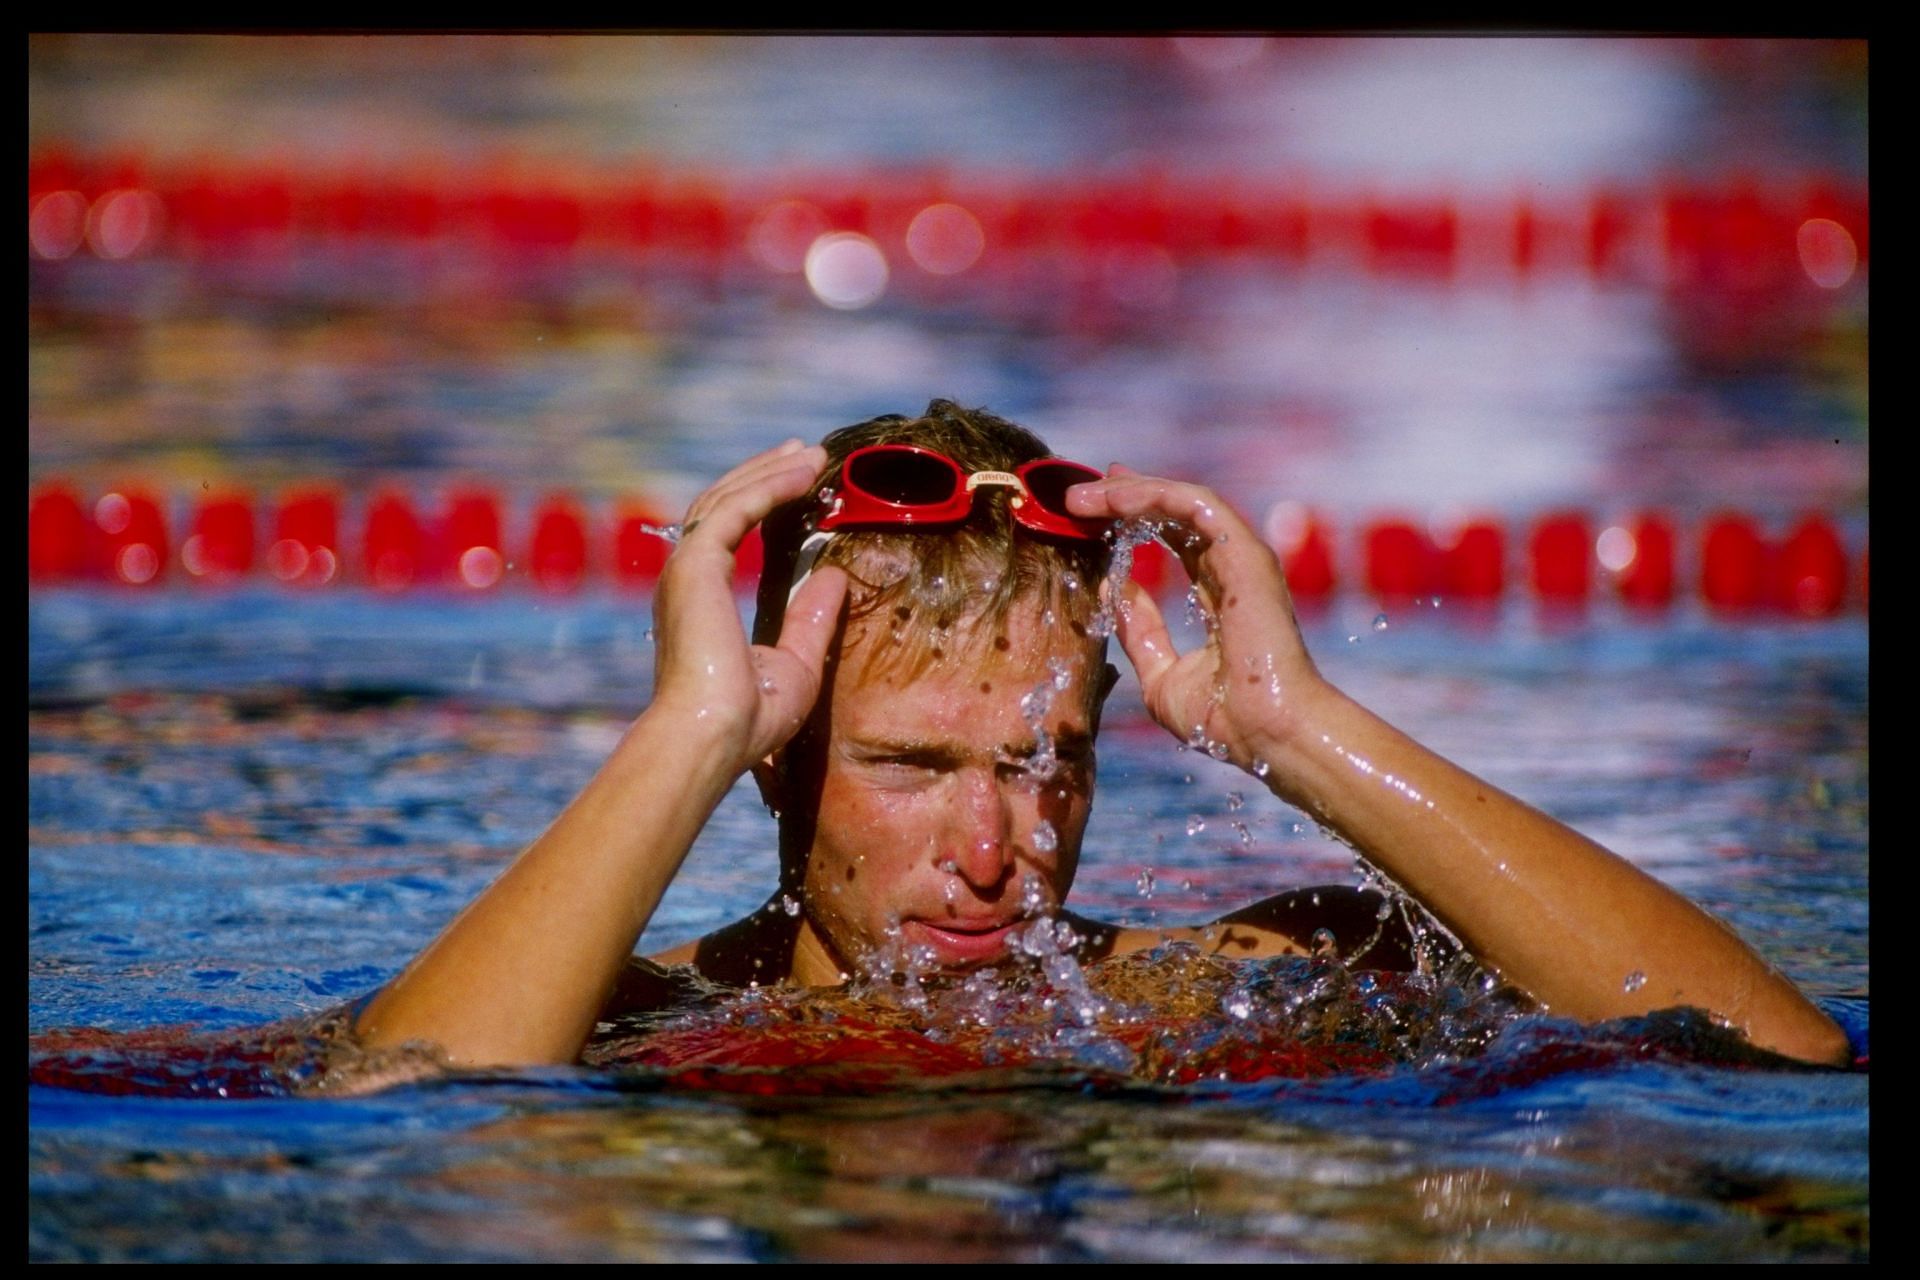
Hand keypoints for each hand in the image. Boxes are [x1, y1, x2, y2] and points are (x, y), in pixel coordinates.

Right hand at [649, 440, 847, 770]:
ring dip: (770, 473)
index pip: (725, 534)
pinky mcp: (695, 566)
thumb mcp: (797, 664)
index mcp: (700, 602)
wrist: (712, 736)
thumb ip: (812, 617)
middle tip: (804, 455)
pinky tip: (804, 474)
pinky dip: (770, 487)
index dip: (760, 503)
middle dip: (764, 475)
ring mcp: (686, 570)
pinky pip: (736, 509)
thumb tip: (834, 575)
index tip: (797, 484)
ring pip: (727, 499)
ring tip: (810, 456)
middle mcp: (686, 580)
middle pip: (722, 506)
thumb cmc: (748, 719)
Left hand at [1067, 467, 1326, 782]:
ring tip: (1082, 495)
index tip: (1094, 510)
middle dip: (1124, 497)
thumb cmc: (1224, 720)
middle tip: (1077, 495)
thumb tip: (1111, 590)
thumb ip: (1139, 630)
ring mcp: (1242, 558)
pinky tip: (1115, 498)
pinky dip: (1153, 494)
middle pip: (1175, 515)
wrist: (1265, 734)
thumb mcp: (1161, 674)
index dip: (1137, 519)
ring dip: (1129, 491)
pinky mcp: (1244, 552)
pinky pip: (1194, 505)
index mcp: (1220, 597)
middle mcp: (1233, 570)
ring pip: (1182, 502)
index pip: (1177, 540)